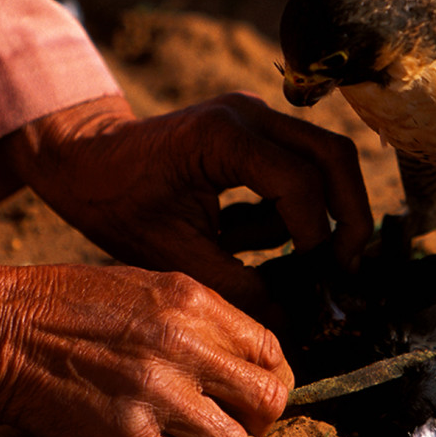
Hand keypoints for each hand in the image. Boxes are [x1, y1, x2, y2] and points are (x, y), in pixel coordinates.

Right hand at [0, 264, 292, 436]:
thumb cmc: (66, 303)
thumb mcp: (146, 287)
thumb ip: (199, 320)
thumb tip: (239, 359)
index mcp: (192, 301)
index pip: (270, 350)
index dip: (270, 377)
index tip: (251, 391)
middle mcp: (184, 344)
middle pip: (268, 399)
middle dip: (258, 418)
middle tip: (231, 421)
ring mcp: (157, 392)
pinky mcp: (127, 435)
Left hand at [8, 93, 372, 312]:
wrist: (84, 160)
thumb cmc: (116, 203)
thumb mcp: (174, 256)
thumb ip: (235, 288)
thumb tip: (291, 324)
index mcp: (224, 136)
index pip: (300, 183)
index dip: (317, 236)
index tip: (317, 280)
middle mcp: (249, 113)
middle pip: (335, 155)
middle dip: (350, 215)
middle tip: (346, 267)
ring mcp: (256, 115)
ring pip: (327, 157)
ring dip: (320, 212)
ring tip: (288, 259)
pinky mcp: (256, 129)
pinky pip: (300, 166)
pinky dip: (291, 207)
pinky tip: (243, 235)